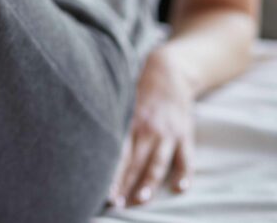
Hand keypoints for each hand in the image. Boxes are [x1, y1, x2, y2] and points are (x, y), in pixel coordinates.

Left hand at [107, 46, 195, 207]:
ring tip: (140, 199)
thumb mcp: (123, 102)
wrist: (170, 72)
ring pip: (157, 162)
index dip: (111, 173)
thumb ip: (113, 122)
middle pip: (135, 162)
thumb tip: (91, 139)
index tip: (104, 191)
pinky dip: (185, 173)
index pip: (118, 153)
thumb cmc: (140, 90)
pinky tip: (181, 188)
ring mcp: (167, 132)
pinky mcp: (184, 133)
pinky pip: (185, 157)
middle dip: (125, 184)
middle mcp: (147, 129)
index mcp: (129, 122)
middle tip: (117, 204)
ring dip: (149, 182)